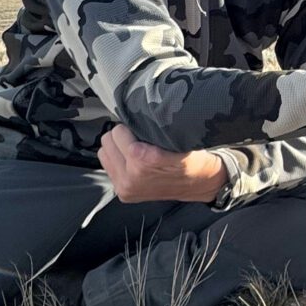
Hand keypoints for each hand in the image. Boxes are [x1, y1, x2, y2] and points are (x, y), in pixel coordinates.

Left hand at [98, 123, 226, 203]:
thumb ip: (151, 127)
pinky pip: (108, 168)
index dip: (129, 125)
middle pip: (107, 141)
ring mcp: (126, 188)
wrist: (201, 183)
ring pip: (104, 154)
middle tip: (137, 137)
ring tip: (133, 148)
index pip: (118, 131)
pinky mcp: (124, 194)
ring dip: (116, 149)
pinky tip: (132, 161)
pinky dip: (118, 161)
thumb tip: (132, 111)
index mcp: (144, 160)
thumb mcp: (177, 136)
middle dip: (121, 137)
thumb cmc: (190, 156)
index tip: (141, 128)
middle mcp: (132, 177)